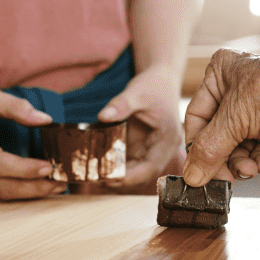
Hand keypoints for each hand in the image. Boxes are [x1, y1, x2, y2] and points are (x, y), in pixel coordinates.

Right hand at [0, 82, 64, 199]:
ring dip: (26, 194)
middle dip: (33, 189)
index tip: (50, 167)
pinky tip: (31, 186)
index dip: (26, 170)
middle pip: (0, 187)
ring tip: (52, 187)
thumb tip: (45, 120)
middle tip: (60, 184)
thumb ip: (16, 107)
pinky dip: (12, 192)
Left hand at [98, 67, 182, 191]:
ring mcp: (151, 151)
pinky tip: (96, 165)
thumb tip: (102, 116)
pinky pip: (128, 162)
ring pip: (134, 171)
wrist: (160, 79)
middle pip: (143, 174)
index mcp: (167, 140)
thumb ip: (121, 104)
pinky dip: (114, 165)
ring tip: (92, 174)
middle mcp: (161, 150)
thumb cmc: (154, 85)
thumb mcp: (138, 92)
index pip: (152, 167)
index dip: (132, 177)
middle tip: (95, 179)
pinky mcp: (141, 148)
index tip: (110, 179)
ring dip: (116, 175)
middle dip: (120, 180)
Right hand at [182, 48, 259, 186]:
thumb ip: (209, 150)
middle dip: (229, 160)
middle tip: (232, 177)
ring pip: (242, 151)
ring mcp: (258, 114)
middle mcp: (236, 95)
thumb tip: (191, 178)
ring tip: (257, 168)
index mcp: (220, 78)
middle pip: (219, 140)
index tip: (199, 172)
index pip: (197, 119)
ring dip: (249, 163)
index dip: (197, 147)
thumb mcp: (234, 119)